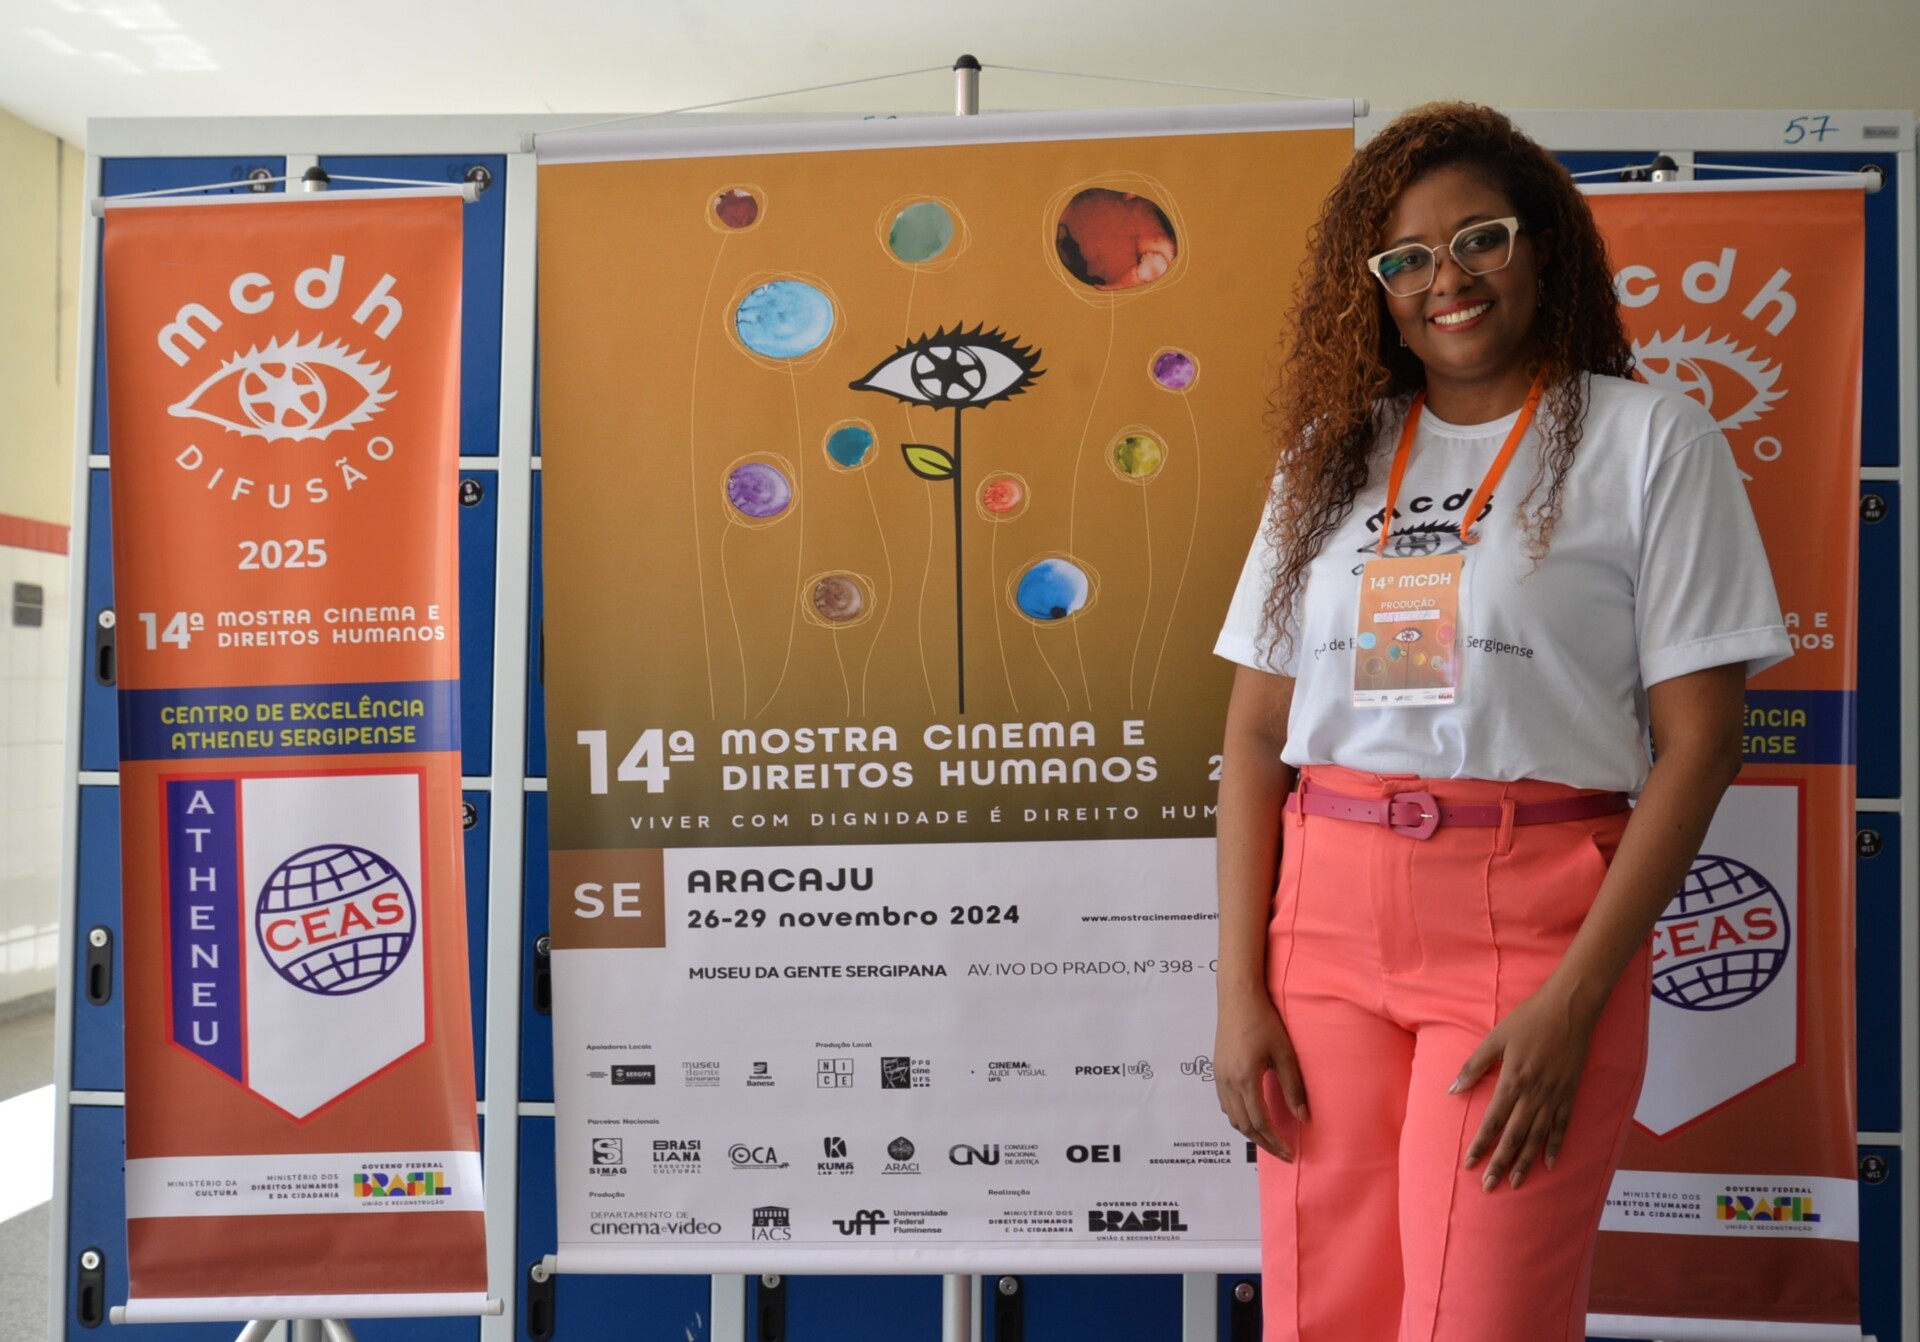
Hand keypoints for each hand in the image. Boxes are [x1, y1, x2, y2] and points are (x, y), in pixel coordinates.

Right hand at [1214, 991, 1309, 1160]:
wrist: (1237, 997)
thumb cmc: (1263, 1020)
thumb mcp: (1284, 1054)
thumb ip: (1294, 1087)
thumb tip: (1304, 1118)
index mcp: (1245, 1080)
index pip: (1260, 1123)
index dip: (1275, 1141)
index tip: (1290, 1153)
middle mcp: (1228, 1082)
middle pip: (1244, 1126)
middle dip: (1264, 1143)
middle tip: (1282, 1153)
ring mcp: (1219, 1077)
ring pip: (1232, 1118)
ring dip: (1250, 1133)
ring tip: (1269, 1139)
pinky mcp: (1217, 1070)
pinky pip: (1225, 1105)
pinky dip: (1239, 1118)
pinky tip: (1251, 1116)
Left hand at [1451, 986, 1599, 1190]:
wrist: (1570, 1009)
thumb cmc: (1529, 1019)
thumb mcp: (1496, 1038)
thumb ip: (1474, 1066)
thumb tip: (1452, 1090)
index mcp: (1512, 1081)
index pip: (1492, 1121)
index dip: (1481, 1145)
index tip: (1469, 1165)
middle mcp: (1533, 1094)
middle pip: (1513, 1137)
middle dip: (1500, 1163)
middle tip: (1489, 1187)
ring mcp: (1554, 1096)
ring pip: (1536, 1137)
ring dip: (1524, 1162)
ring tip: (1515, 1184)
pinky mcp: (1570, 1094)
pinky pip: (1562, 1127)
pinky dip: (1555, 1147)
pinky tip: (1548, 1164)